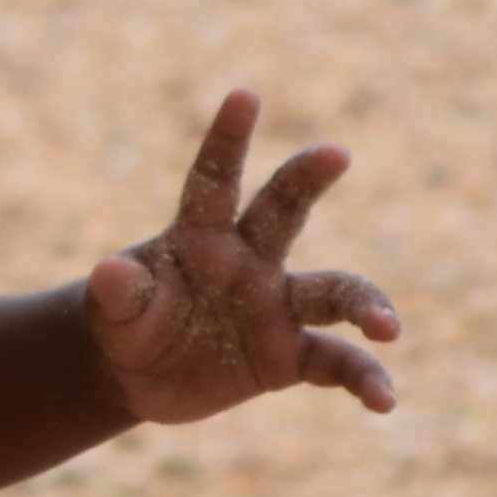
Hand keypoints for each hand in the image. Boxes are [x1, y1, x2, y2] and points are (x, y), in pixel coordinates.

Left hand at [83, 90, 399, 426]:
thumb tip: (109, 272)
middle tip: (334, 153)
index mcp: (202, 237)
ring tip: (387, 328)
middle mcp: (250, 260)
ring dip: (363, 304)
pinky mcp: (289, 355)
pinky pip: (336, 363)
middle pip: (284, 211)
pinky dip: (363, 378)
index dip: (227, 140)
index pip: (214, 181)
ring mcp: (277, 306)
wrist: (139, 373)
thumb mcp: (112, 312)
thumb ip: (117, 293)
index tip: (243, 96)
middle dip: (306, 180)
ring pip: (332, 291)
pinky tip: (384, 401)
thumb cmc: (126, 323)